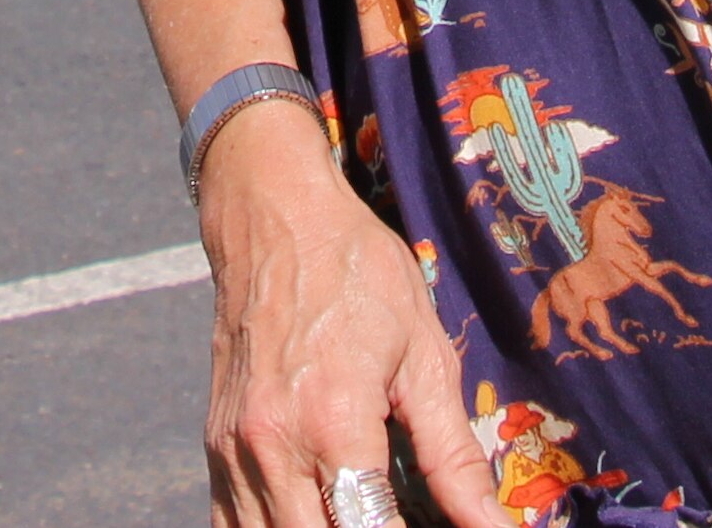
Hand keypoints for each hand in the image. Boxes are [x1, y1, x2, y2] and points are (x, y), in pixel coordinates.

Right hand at [193, 108, 513, 527]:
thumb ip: (455, 455)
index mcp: (332, 421)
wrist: (274, 215)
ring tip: (364, 515)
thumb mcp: (425, 353)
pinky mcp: (215, 445)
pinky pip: (231, 523)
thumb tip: (495, 526)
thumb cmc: (356, 272)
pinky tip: (313, 517)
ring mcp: (234, 449)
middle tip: (399, 518)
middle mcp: (272, 445)